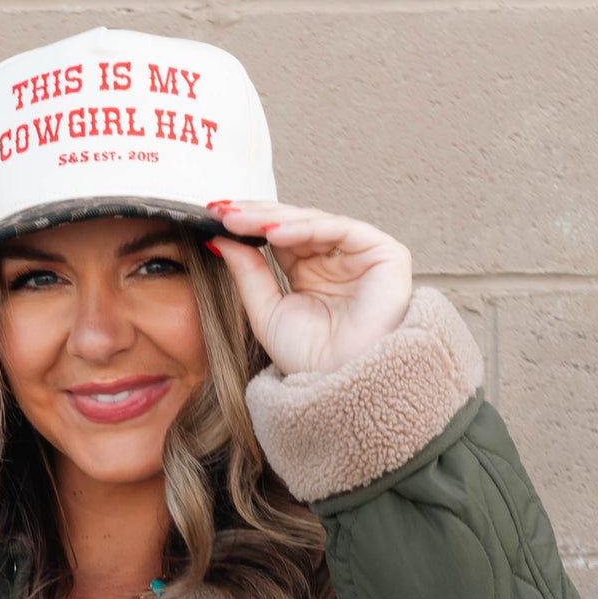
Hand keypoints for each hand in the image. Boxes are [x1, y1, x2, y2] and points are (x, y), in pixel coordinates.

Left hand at [206, 201, 412, 378]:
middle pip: (293, 223)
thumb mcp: (266, 311)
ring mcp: (361, 254)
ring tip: (239, 221)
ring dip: (272, 219)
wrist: (343, 387)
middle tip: (221, 211)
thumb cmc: (312, 360)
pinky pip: (340, 229)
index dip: (248, 224)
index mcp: (311, 272)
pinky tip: (274, 233)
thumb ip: (247, 273)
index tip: (214, 216)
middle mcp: (336, 259)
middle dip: (255, 215)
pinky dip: (306, 228)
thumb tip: (221, 237)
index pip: (278, 235)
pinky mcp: (384, 252)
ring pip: (313, 221)